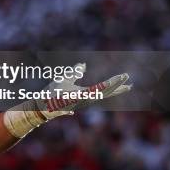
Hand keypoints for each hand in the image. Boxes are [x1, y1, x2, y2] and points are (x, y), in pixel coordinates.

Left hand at [3, 63, 130, 137]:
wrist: (41, 104)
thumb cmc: (53, 94)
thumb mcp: (65, 79)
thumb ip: (75, 72)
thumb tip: (83, 65)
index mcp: (85, 94)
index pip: (103, 89)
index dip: (114, 83)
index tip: (125, 77)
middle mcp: (84, 98)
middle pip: (105, 92)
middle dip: (116, 86)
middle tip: (129, 81)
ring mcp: (80, 100)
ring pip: (98, 94)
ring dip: (110, 87)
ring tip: (122, 79)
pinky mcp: (74, 101)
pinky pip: (84, 96)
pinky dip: (92, 92)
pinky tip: (101, 90)